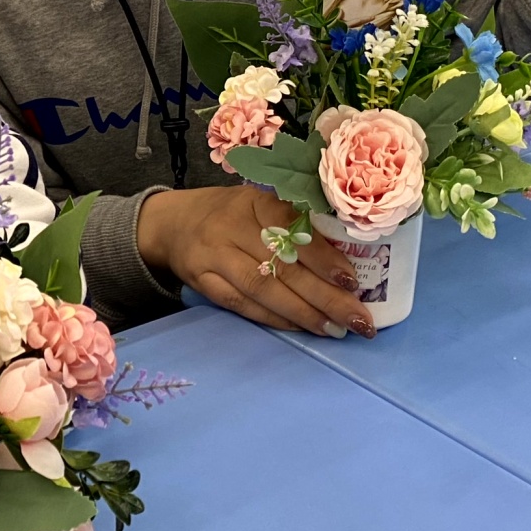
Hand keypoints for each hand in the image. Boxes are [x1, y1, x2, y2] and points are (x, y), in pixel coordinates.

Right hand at [137, 185, 373, 337]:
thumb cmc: (231, 214)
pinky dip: (274, 319)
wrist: (172, 223)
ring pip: (263, 288)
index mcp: (253, 201)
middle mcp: (230, 226)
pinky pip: (242, 305)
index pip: (291, 227)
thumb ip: (294, 224)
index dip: (323, 256)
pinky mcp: (202, 281)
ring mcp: (213, 255)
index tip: (351, 280)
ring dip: (303, 313)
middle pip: (282, 265)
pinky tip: (301, 328)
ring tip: (335, 329)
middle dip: (325, 296)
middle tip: (358, 319)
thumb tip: (345, 265)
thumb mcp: (259, 204)